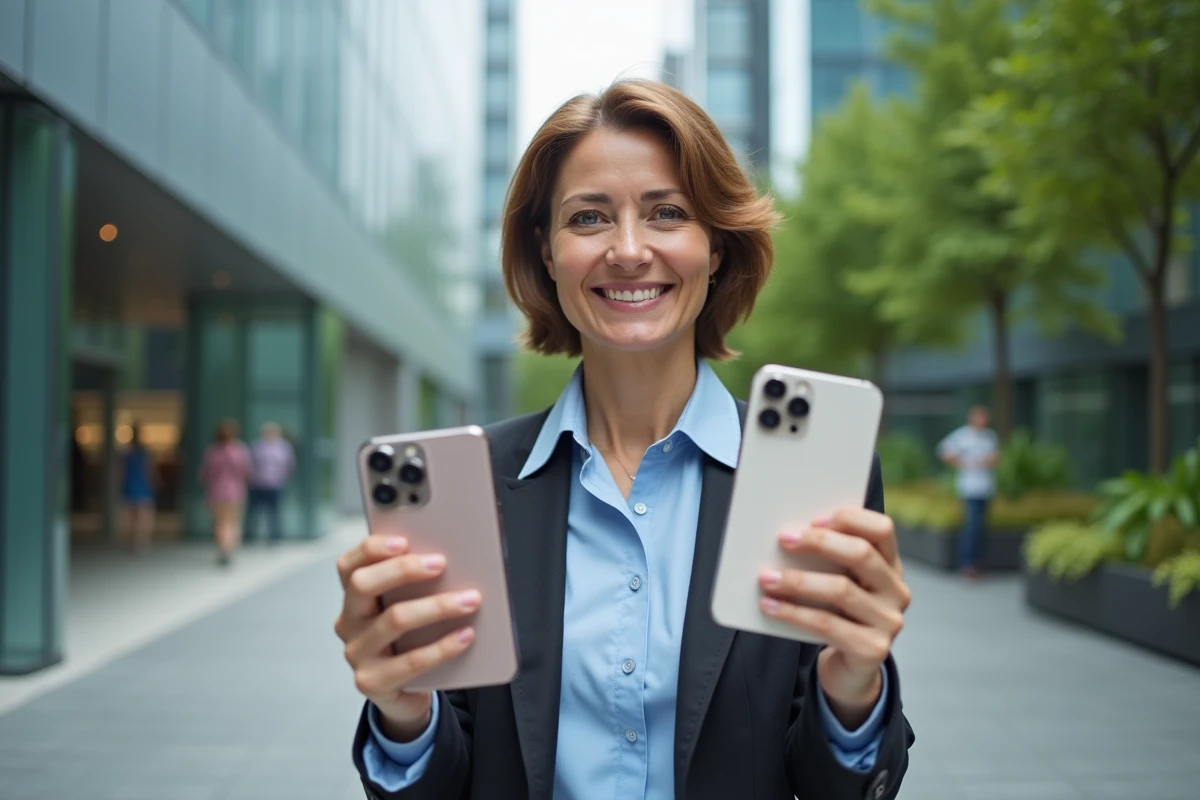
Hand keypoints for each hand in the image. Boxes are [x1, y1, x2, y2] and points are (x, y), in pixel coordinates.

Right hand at [335, 534, 479, 741]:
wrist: (406, 692)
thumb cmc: (411, 640)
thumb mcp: (409, 607)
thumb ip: (417, 584)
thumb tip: (455, 558)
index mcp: (354, 598)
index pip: (348, 565)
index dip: (372, 549)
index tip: (405, 540)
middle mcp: (348, 623)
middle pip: (362, 585)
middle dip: (403, 569)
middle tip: (441, 563)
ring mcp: (357, 654)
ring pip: (394, 620)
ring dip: (437, 606)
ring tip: (470, 599)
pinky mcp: (373, 682)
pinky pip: (412, 661)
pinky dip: (444, 646)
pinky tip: (466, 635)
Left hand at [757, 508, 910, 728]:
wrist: (851, 669)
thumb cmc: (839, 615)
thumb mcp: (840, 583)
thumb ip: (827, 561)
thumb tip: (787, 535)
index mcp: (890, 566)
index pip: (882, 529)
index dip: (850, 519)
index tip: (815, 519)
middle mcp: (896, 591)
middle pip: (862, 554)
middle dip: (820, 543)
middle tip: (784, 539)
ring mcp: (889, 622)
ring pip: (841, 590)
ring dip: (798, 581)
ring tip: (766, 577)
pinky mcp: (872, 649)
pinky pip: (826, 624)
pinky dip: (793, 613)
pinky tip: (769, 605)